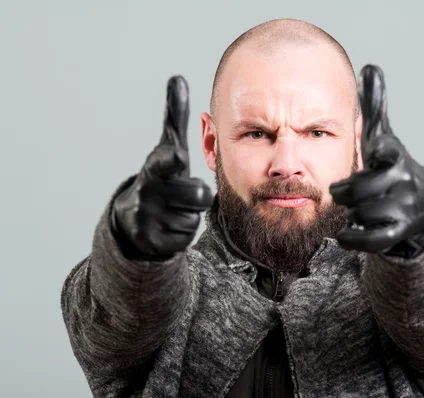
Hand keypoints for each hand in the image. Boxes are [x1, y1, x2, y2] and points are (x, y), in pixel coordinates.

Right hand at [112, 76, 213, 259]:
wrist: (133, 218)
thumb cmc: (162, 176)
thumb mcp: (167, 148)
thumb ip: (175, 116)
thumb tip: (178, 78)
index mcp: (156, 168)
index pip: (166, 162)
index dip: (172, 159)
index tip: (177, 156)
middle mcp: (149, 191)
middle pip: (200, 196)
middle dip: (197, 196)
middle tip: (181, 192)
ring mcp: (148, 218)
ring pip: (194, 217)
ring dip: (189, 214)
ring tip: (172, 208)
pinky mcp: (151, 241)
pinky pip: (186, 237)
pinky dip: (182, 232)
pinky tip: (168, 225)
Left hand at [330, 65, 423, 255]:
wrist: (423, 204)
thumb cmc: (392, 166)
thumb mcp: (384, 137)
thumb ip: (375, 106)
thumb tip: (369, 67)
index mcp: (395, 155)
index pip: (389, 151)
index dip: (381, 151)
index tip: (376, 151)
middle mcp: (403, 180)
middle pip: (362, 189)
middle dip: (346, 192)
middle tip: (342, 191)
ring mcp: (404, 207)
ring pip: (363, 213)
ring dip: (353, 212)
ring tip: (357, 208)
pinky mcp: (400, 231)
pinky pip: (373, 239)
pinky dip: (355, 239)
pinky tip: (344, 235)